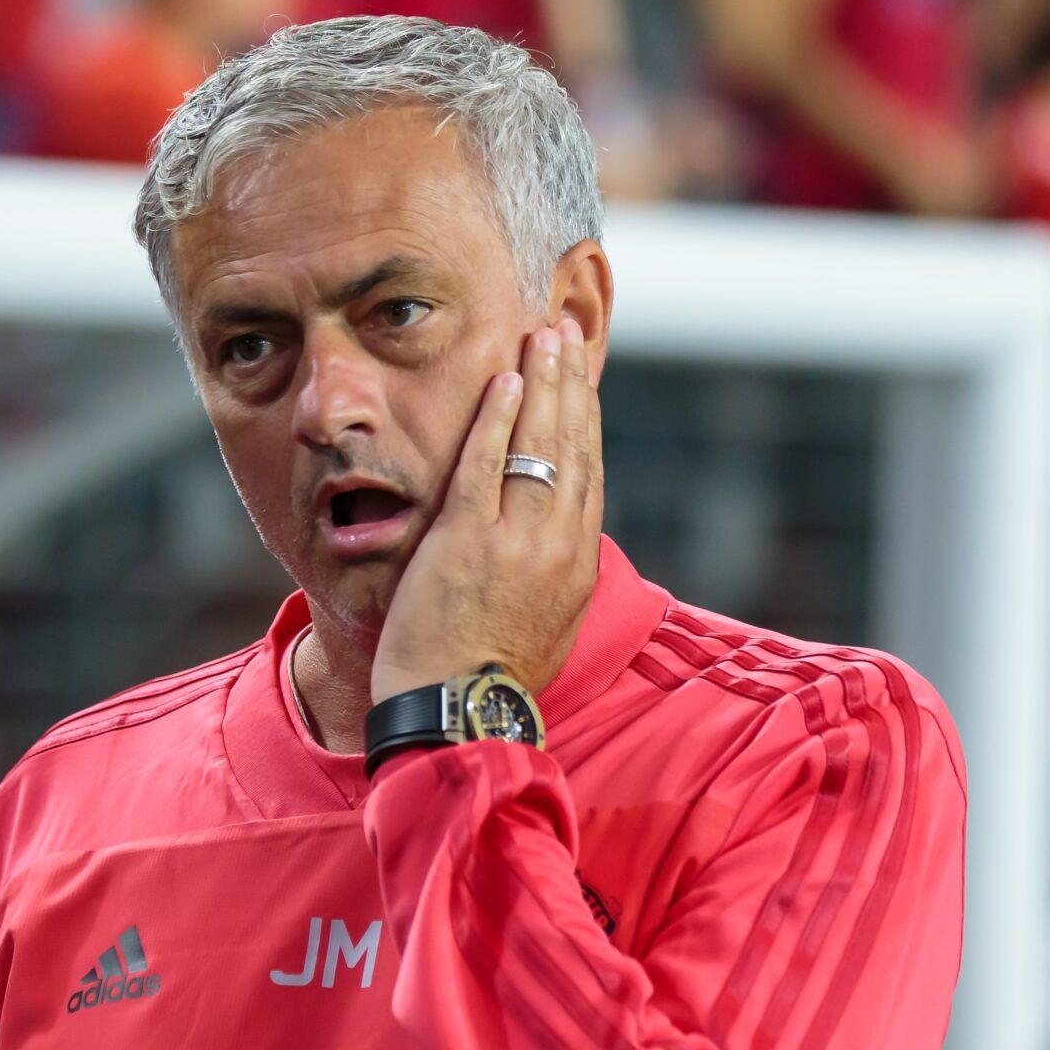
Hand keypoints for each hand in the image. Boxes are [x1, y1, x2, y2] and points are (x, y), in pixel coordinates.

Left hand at [370, 319, 604, 703]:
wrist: (461, 715)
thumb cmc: (491, 680)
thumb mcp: (546, 627)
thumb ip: (553, 576)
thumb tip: (560, 544)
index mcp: (577, 565)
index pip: (588, 473)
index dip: (585, 419)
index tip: (581, 381)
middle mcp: (558, 545)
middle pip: (572, 446)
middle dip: (570, 384)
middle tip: (565, 333)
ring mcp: (515, 540)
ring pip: (537, 445)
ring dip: (541, 384)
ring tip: (541, 337)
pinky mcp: (467, 541)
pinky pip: (486, 466)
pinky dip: (496, 419)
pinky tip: (502, 379)